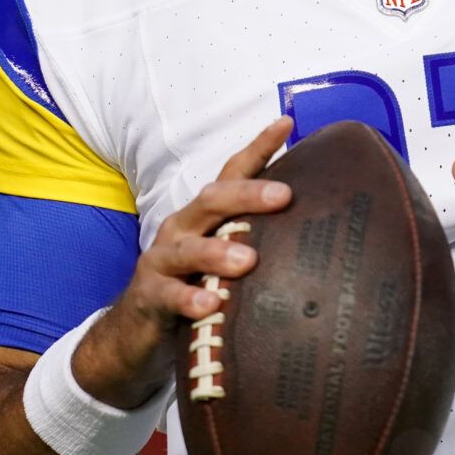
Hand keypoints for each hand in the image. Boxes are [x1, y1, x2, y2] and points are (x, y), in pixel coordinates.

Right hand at [71, 117, 293, 408]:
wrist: (135, 331)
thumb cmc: (194, 286)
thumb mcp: (224, 259)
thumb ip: (259, 240)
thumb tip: (319, 230)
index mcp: (205, 215)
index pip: (232, 173)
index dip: (258, 147)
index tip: (287, 123)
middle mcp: (183, 228)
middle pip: (213, 201)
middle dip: (247, 195)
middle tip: (283, 196)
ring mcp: (162, 261)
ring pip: (188, 248)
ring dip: (217, 251)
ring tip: (248, 260)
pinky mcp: (149, 297)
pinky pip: (169, 296)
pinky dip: (189, 300)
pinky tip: (210, 306)